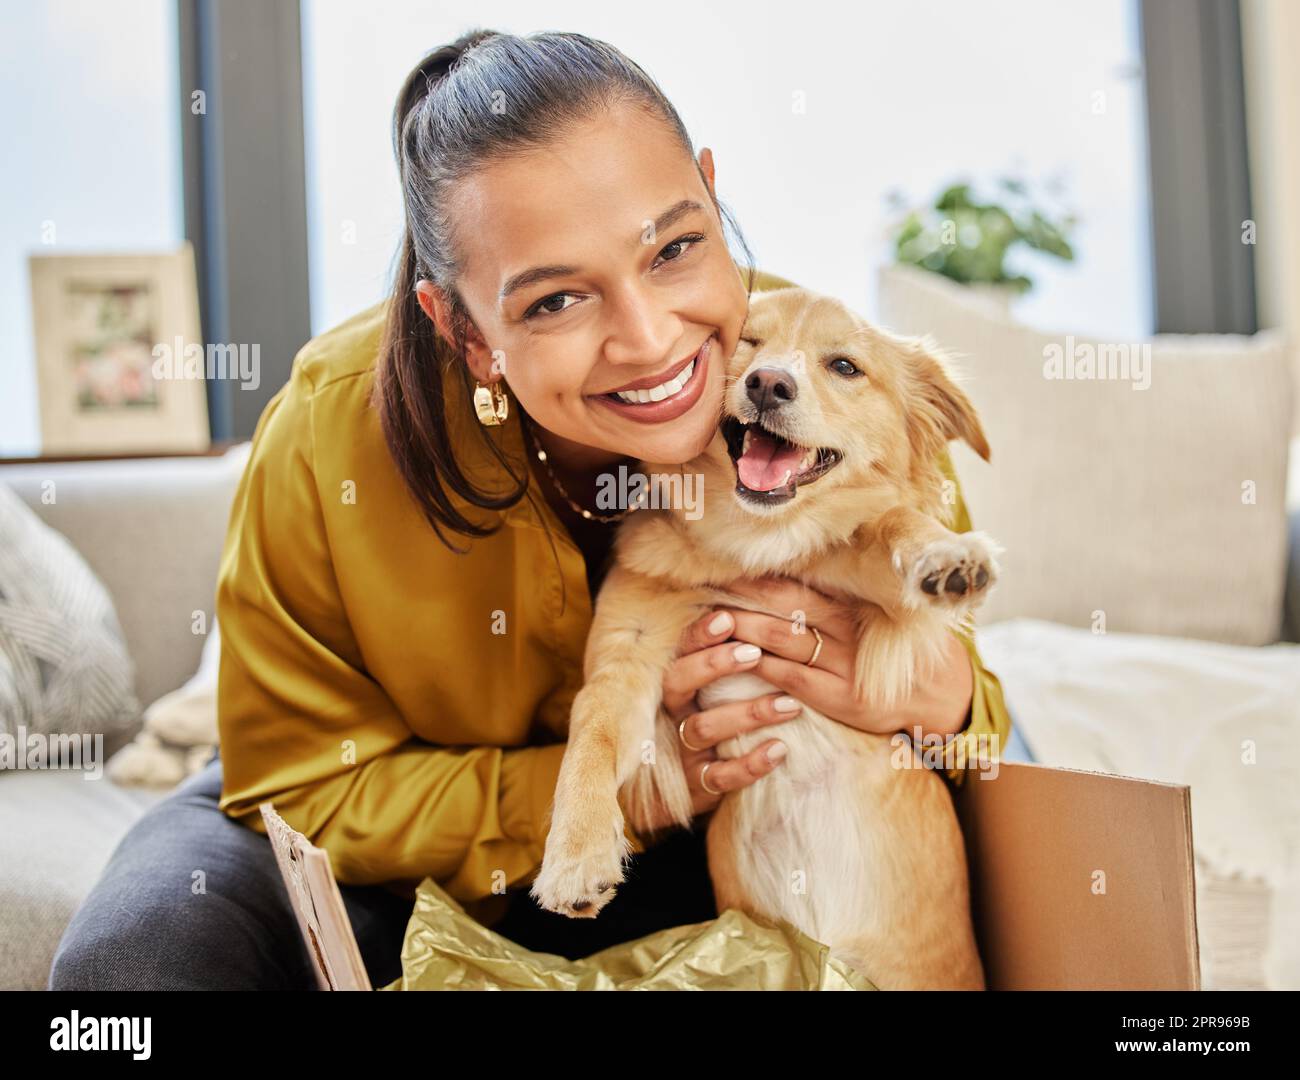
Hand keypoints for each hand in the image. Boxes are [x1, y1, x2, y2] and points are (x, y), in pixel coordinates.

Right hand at [639, 606, 800, 831]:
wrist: (679, 791)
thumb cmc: (712, 721)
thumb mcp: (711, 689)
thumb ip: (728, 654)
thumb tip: (763, 601)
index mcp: (675, 683)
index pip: (679, 651)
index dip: (699, 634)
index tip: (728, 617)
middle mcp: (672, 714)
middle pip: (678, 682)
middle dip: (714, 665)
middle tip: (753, 652)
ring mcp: (683, 751)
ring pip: (706, 728)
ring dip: (748, 713)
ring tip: (790, 704)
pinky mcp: (697, 787)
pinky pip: (721, 777)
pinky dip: (750, 763)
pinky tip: (780, 750)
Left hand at [711, 575, 974, 738]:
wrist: (935, 694)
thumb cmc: (890, 650)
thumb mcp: (869, 616)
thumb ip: (833, 598)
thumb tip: (784, 575)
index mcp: (849, 605)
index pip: (796, 585)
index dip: (759, 579)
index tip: (725, 570)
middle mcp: (846, 628)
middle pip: (785, 606)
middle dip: (743, 597)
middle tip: (705, 589)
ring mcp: (844, 664)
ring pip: (784, 638)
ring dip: (744, 628)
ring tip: (710, 620)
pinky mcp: (841, 697)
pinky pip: (792, 677)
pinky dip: (761, 666)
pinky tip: (735, 659)